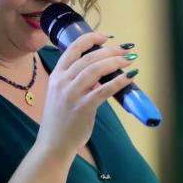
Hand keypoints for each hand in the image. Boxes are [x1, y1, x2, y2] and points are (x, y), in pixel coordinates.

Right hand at [37, 32, 135, 155]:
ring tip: (130, 60)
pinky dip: (118, 81)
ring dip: (115, 62)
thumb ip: (78, 81)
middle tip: (126, 50)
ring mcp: (71, 94)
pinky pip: (103, 90)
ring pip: (95, 69)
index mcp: (56, 75)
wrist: (53, 145)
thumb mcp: (63, 95)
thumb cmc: (60, 121)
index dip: (91, 38)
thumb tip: (101, 72)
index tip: (106, 37)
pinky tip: (129, 77)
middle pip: (89, 57)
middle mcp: (62, 82)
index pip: (73, 48)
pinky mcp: (82, 107)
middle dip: (110, 50)